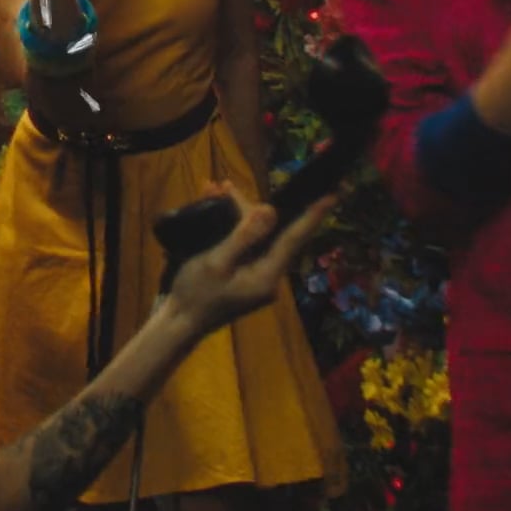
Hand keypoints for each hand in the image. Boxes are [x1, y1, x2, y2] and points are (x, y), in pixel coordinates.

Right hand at [166, 183, 333, 334]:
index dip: (312, 216)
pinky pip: (247, 245)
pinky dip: (234, 228)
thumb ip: (244, 237)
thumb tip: (270, 210)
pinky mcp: (246, 275)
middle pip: (271, 234)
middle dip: (250, 207)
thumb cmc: (195, 294)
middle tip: (225, 186)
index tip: (331, 195)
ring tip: (214, 192)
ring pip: (257, 237)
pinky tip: (217, 210)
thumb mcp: (216, 263)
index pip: (294, 240)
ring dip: (237, 214)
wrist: (179, 324)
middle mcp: (269, 276)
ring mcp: (258, 277)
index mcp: (266, 276)